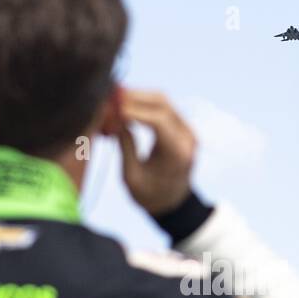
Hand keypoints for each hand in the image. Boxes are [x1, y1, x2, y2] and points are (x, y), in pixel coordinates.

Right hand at [115, 89, 194, 215]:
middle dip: (135, 96)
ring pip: (163, 101)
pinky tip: (125, 105)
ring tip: (114, 99)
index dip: (133, 109)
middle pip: (162, 103)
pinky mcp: (182, 127)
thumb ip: (125, 146)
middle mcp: (187, 138)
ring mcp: (187, 130)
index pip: (158, 120)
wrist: (173, 202)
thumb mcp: (132, 177)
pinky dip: (144, 103)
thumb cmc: (150, 195)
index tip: (111, 106)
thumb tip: (113, 118)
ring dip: (138, 96)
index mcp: (177, 153)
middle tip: (110, 94)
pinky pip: (163, 107)